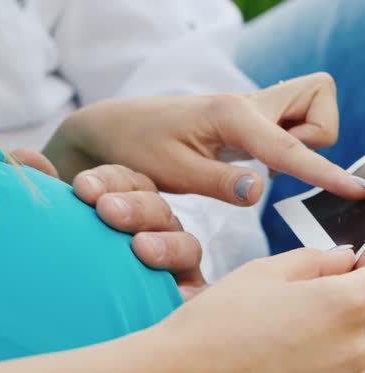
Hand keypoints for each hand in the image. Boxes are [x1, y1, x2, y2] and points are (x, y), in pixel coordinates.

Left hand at [12, 149, 205, 298]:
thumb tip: (27, 158)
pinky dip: (193, 291)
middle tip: (108, 213)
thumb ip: (38, 187)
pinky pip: (197, 289)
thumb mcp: (48, 217)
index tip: (83, 189)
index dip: (109, 181)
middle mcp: (152, 225)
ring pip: (185, 244)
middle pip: (158, 209)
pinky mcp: (183, 290)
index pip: (127, 181)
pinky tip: (178, 297)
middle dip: (135, 208)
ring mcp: (172, 257)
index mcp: (127, 201)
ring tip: (142, 249)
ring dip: (166, 245)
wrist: (61, 299)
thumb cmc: (59, 251)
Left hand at [51, 73, 363, 204]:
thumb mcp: (174, 171)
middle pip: (317, 96)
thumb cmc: (137, 146)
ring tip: (262, 162)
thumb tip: (262, 190)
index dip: (323, 172)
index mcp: (230, 116)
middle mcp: (244, 105)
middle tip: (278, 162)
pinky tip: (253, 161)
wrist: (115, 129)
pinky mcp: (238, 122)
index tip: (353, 192)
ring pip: (304, 105)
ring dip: (301, 135)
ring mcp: (243, 111)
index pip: (290, 146)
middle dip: (318, 132)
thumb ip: (220, 182)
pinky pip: (282, 121)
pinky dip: (284, 139)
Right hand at [165, 247, 364, 372]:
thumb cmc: (215, 323)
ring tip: (308, 334)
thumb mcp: (259, 273)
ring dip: (351, 338)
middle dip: (354, 303)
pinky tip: (316, 365)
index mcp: (339, 304)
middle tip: (320, 302)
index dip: (363, 272)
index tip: (353, 271)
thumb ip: (313, 261)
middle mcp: (353, 349)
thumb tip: (345, 260)